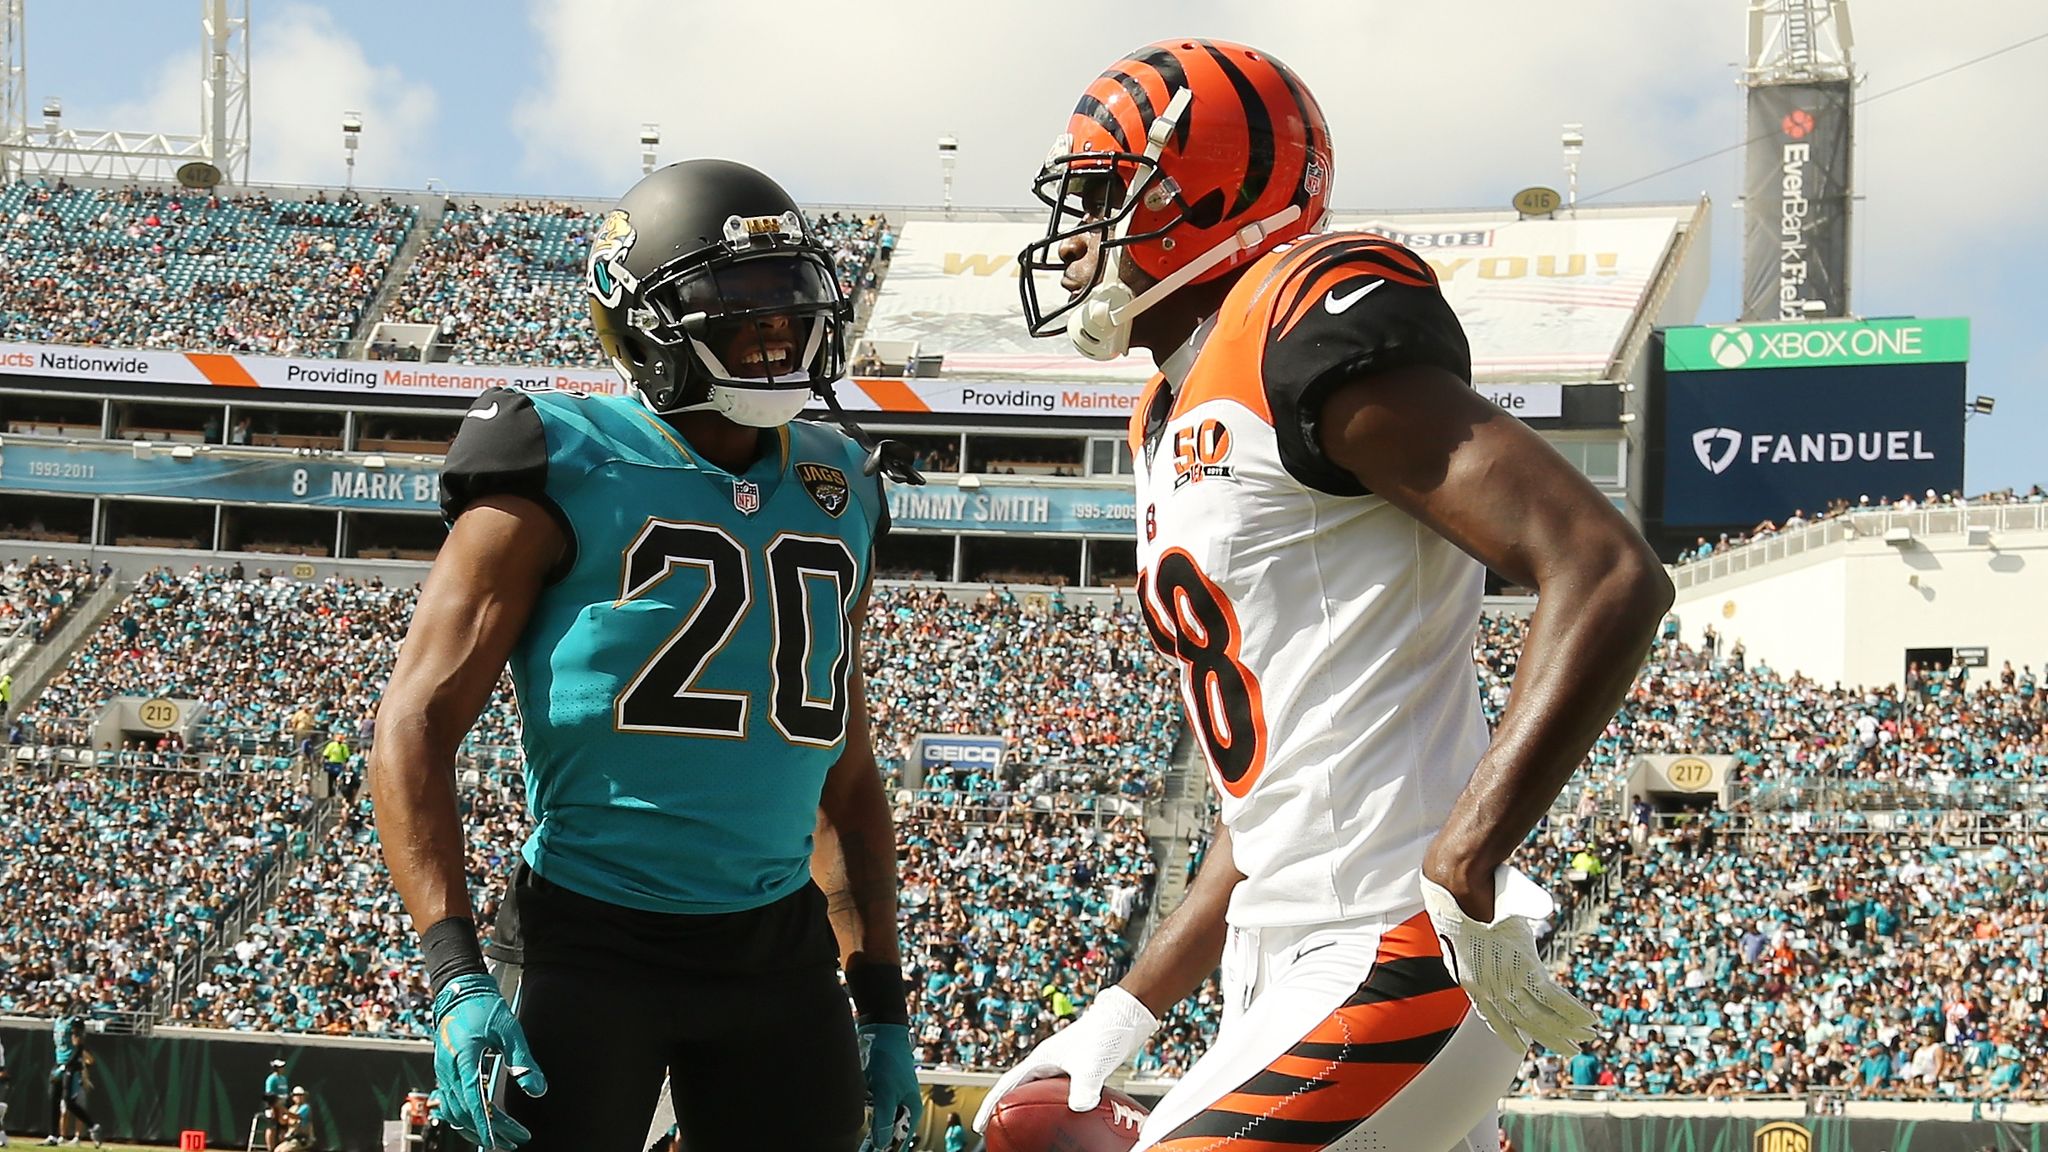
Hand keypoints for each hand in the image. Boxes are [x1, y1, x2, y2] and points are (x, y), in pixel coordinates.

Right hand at [432, 972, 546, 1149]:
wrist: (461, 991)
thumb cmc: (485, 1008)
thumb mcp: (510, 1031)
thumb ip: (523, 1062)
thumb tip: (538, 1090)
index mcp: (463, 1058)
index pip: (474, 1100)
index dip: (487, 1124)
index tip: (500, 1139)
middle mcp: (447, 1070)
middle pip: (465, 1111)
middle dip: (490, 1130)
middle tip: (515, 1140)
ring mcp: (442, 1073)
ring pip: (453, 1112)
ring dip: (475, 1128)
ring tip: (500, 1138)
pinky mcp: (444, 1073)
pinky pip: (449, 1103)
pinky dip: (463, 1118)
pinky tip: (479, 1124)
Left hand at [857, 1023, 921, 1151]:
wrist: (880, 1032)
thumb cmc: (889, 1060)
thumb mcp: (886, 1093)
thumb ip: (884, 1120)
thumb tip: (881, 1145)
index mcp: (910, 1110)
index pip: (899, 1140)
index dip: (887, 1150)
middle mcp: (901, 1107)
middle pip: (887, 1134)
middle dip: (875, 1143)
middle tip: (860, 1151)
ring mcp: (888, 1099)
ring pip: (877, 1123)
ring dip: (868, 1131)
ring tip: (857, 1141)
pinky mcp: (876, 1092)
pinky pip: (869, 1110)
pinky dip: (861, 1117)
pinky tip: (851, 1121)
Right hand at [972, 985, 1158, 1131]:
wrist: (1126, 1016)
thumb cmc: (1105, 1033)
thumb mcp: (1092, 1065)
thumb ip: (1083, 1088)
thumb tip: (1079, 1109)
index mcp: (1041, 1059)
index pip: (1007, 1085)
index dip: (991, 1106)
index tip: (978, 1125)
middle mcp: (1048, 1061)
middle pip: (1019, 1088)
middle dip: (1006, 1109)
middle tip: (996, 1129)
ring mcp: (1063, 1063)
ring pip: (1039, 1090)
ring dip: (1030, 1107)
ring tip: (1027, 1128)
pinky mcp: (1079, 1066)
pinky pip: (1059, 1091)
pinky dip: (1056, 1106)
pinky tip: (1067, 1118)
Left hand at [1420, 865, 1598, 1055]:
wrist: (1458, 882)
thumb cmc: (1467, 893)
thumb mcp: (1472, 922)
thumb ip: (1487, 934)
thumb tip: (1499, 928)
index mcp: (1470, 976)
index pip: (1491, 1013)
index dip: (1507, 1030)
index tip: (1520, 1044)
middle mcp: (1488, 984)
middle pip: (1522, 1019)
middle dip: (1548, 1036)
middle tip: (1568, 1050)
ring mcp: (1506, 976)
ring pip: (1539, 1014)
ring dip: (1564, 1030)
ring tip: (1583, 1042)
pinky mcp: (1523, 965)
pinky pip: (1552, 998)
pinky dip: (1571, 1012)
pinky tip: (1588, 1022)